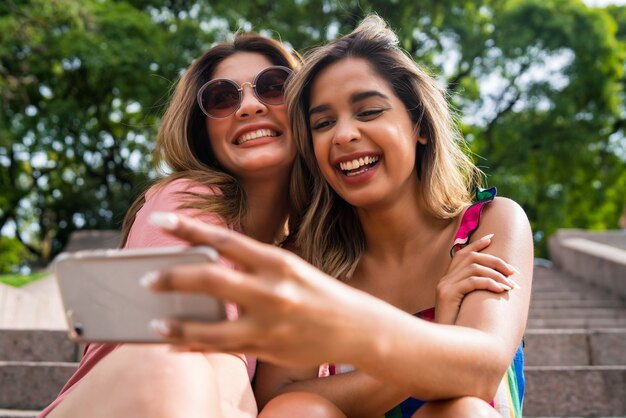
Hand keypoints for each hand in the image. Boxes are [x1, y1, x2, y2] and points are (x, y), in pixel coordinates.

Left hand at [142, 212, 393, 367]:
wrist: (357, 327)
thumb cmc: (318, 293)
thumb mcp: (289, 269)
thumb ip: (251, 267)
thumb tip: (207, 266)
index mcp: (276, 261)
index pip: (224, 238)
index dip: (188, 228)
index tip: (160, 219)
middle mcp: (270, 289)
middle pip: (208, 278)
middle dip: (171, 277)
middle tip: (144, 279)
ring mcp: (268, 322)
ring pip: (208, 325)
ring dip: (176, 326)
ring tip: (154, 324)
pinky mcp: (267, 348)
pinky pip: (221, 349)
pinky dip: (195, 347)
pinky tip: (176, 346)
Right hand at [435, 234, 519, 324]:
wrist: (447, 341)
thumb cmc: (460, 326)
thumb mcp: (467, 305)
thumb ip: (475, 291)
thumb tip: (498, 281)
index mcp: (448, 279)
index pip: (463, 253)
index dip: (477, 244)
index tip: (492, 238)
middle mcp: (445, 279)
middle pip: (472, 257)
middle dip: (495, 262)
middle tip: (513, 272)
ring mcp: (445, 285)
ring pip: (474, 268)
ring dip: (497, 275)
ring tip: (511, 286)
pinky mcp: (447, 294)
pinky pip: (472, 282)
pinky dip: (489, 283)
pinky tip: (500, 290)